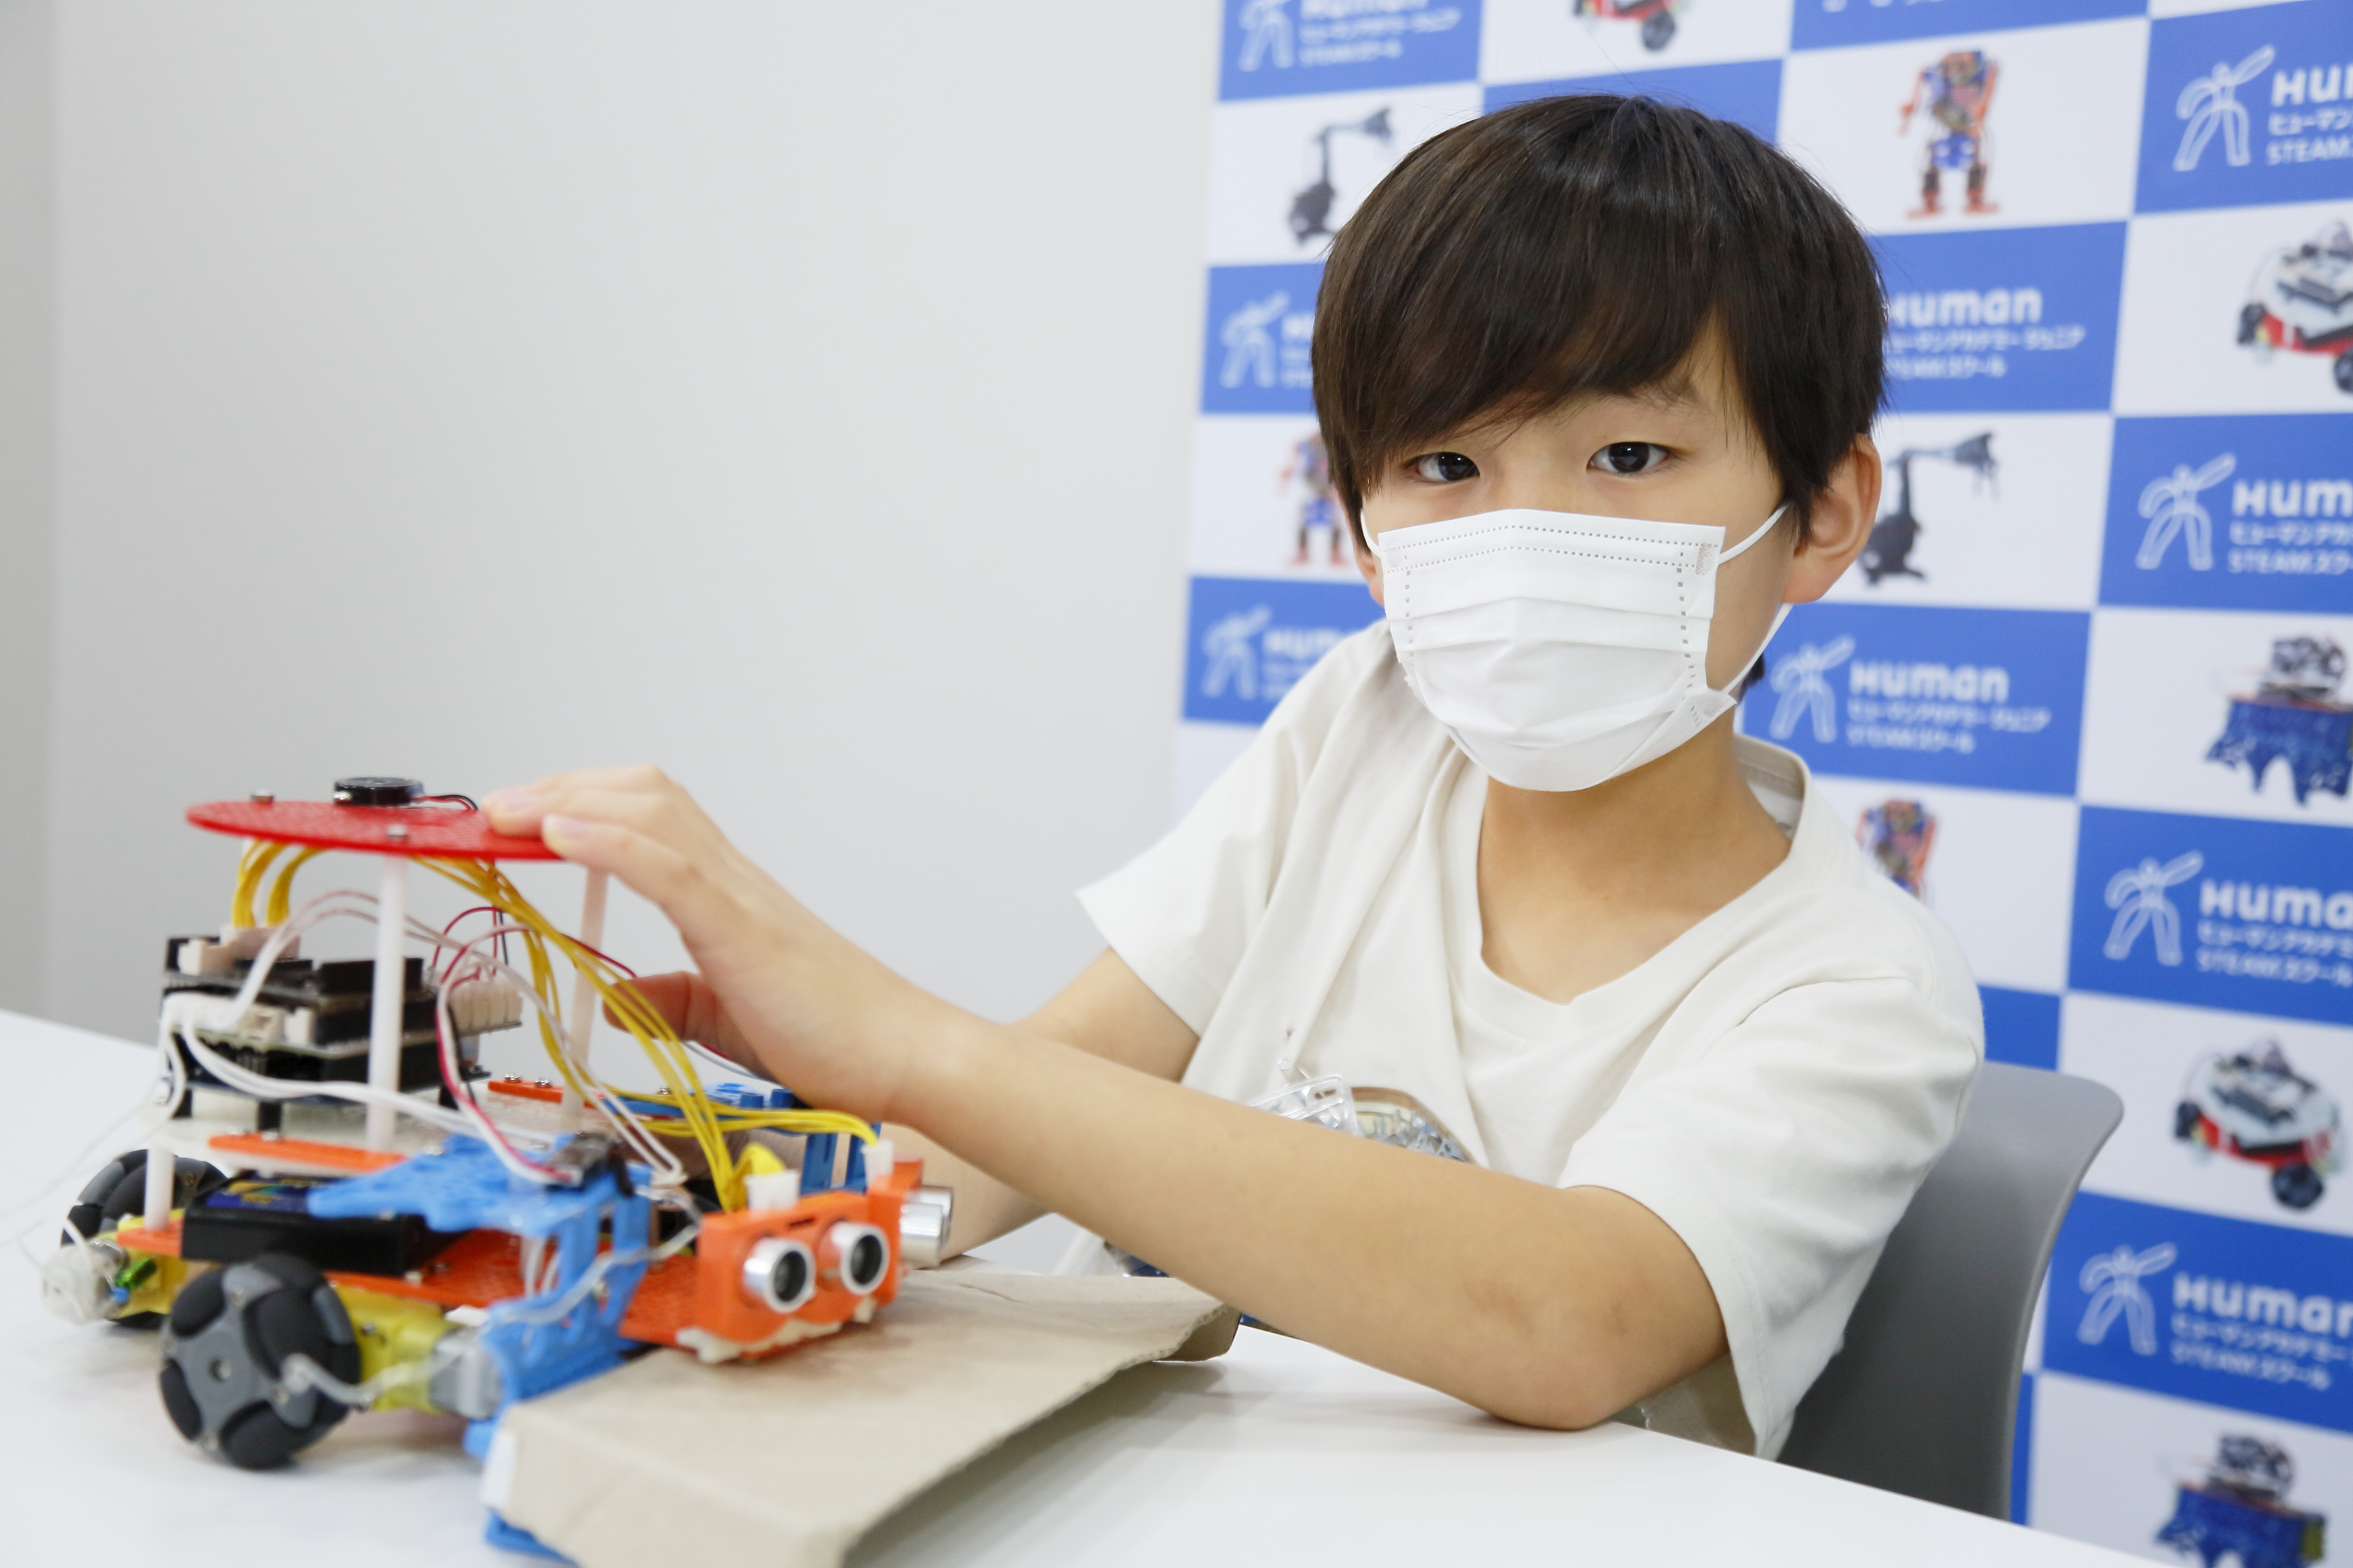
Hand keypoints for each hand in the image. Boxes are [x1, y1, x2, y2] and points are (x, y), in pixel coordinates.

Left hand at [484, 767, 941, 1120]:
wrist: (905, 1058)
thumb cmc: (836, 1039)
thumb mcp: (728, 1018)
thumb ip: (676, 999)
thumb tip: (620, 995)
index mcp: (728, 897)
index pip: (647, 817)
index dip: (578, 804)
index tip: (518, 821)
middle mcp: (733, 880)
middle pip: (641, 793)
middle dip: (559, 788)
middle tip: (493, 810)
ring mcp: (739, 897)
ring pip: (649, 811)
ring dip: (566, 802)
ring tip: (506, 813)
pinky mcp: (742, 929)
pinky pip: (667, 865)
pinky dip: (607, 840)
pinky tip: (559, 834)